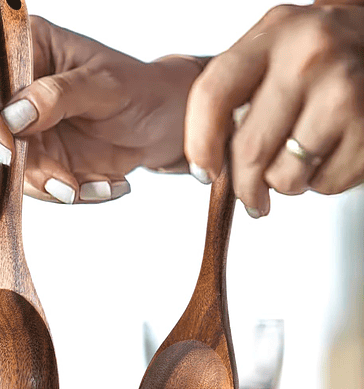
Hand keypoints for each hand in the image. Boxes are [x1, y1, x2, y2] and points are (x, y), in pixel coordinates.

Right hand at [0, 16, 201, 203]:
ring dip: (56, 188)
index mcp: (30, 52)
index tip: (7, 151)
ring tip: (101, 185)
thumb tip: (14, 116)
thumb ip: (58, 96)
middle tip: (66, 187)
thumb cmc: (140, 90)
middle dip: (30, 170)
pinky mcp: (46, 161)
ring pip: (19, 172)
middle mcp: (22, 94)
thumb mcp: (104, 86)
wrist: (166, 124)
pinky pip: (46, 188)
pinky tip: (110, 184)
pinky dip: (77, 193)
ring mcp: (32, 131)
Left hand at [185, 4, 363, 216]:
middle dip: (244, 187)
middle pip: (249, 150)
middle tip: (249, 196)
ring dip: (285, 184)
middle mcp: (309, 59)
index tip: (204, 171)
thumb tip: (207, 161)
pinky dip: (320, 182)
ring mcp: (344, 93)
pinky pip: (324, 184)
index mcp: (273, 36)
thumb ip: (235, 93)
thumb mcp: (272, 50)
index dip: (199, 145)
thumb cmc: (320, 54)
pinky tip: (327, 154)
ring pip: (285, 177)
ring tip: (297, 161)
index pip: (212, 96)